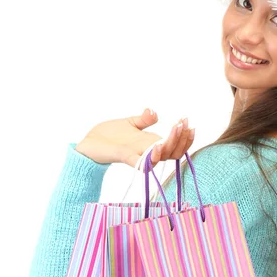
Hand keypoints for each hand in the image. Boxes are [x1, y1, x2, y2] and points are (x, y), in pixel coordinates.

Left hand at [74, 108, 195, 168]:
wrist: (89, 143)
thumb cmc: (108, 136)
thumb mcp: (130, 123)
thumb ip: (144, 119)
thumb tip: (154, 112)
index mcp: (151, 143)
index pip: (176, 145)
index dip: (185, 136)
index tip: (187, 121)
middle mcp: (148, 151)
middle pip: (174, 151)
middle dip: (182, 137)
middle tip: (183, 123)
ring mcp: (139, 155)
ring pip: (163, 156)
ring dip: (172, 143)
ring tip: (176, 129)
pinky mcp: (126, 158)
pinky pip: (143, 164)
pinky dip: (152, 158)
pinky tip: (157, 147)